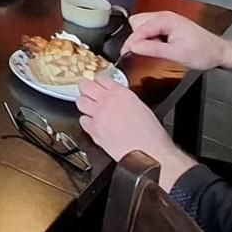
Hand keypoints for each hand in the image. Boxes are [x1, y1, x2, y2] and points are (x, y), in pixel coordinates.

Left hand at [76, 75, 196, 189]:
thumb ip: (125, 98)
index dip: (99, 81)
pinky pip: (82, 121)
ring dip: (84, 104)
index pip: (101, 78)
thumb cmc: (151, 135)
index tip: (98, 84)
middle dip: (86, 88)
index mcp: (121, 93)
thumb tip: (117, 97)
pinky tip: (94, 124)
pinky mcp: (94, 131)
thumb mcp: (141, 107)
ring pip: (80, 102)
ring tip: (90, 108)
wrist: (150, 154)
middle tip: (89, 92)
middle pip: (85, 86)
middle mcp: (107, 102)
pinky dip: (87, 122)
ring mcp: (98, 116)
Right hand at [121, 11, 231, 73]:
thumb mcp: (177, 54)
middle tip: (143, 52)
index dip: (131, 42)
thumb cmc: (203, 52)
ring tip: (154, 50)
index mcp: (167, 19)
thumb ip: (153, 49)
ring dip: (142, 38)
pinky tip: (158, 47)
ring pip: (142, 25)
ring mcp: (166, 19)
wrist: (219, 52)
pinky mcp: (167, 25)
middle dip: (137, 38)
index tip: (124, 53)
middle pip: (137, 23)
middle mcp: (165, 16)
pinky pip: (149, 29)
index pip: (140, 28)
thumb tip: (134, 47)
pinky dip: (148, 38)